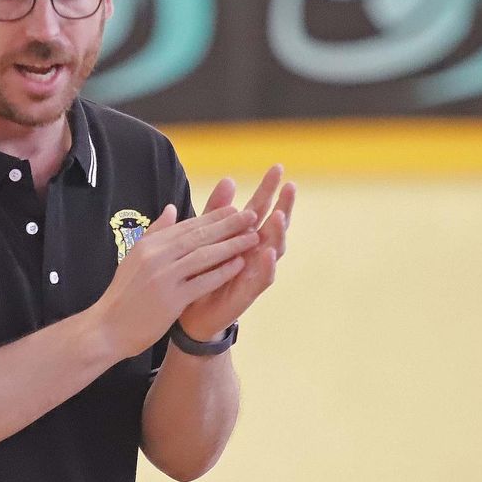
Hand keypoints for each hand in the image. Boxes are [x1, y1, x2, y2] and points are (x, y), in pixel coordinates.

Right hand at [91, 204, 261, 358]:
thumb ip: (155, 233)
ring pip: (204, 255)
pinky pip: (203, 282)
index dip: (213, 216)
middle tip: (251, 215)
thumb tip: (172, 209)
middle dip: (228, 224)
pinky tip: (240, 264)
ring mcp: (164, 277)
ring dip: (231, 245)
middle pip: (198, 236)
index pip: (186, 225)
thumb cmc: (123, 295)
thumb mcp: (134, 257)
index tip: (234, 208)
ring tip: (252, 237)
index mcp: (148, 245)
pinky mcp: (171, 299)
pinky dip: (222, 271)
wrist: (107, 328)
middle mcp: (156, 256)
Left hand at [176, 165, 295, 342]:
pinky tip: (268, 253)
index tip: (277, 167)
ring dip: (279, 233)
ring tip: (281, 216)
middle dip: (284, 205)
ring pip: (273, 250)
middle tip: (290, 186)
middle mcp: (255, 252)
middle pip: (275, 225)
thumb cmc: (202, 273)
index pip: (261, 208)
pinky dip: (266, 266)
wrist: (191, 313)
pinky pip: (262, 279)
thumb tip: (229, 179)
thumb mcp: (207, 237)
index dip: (269, 189)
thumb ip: (216, 212)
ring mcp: (254, 272)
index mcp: (244, 237)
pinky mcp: (248, 292)